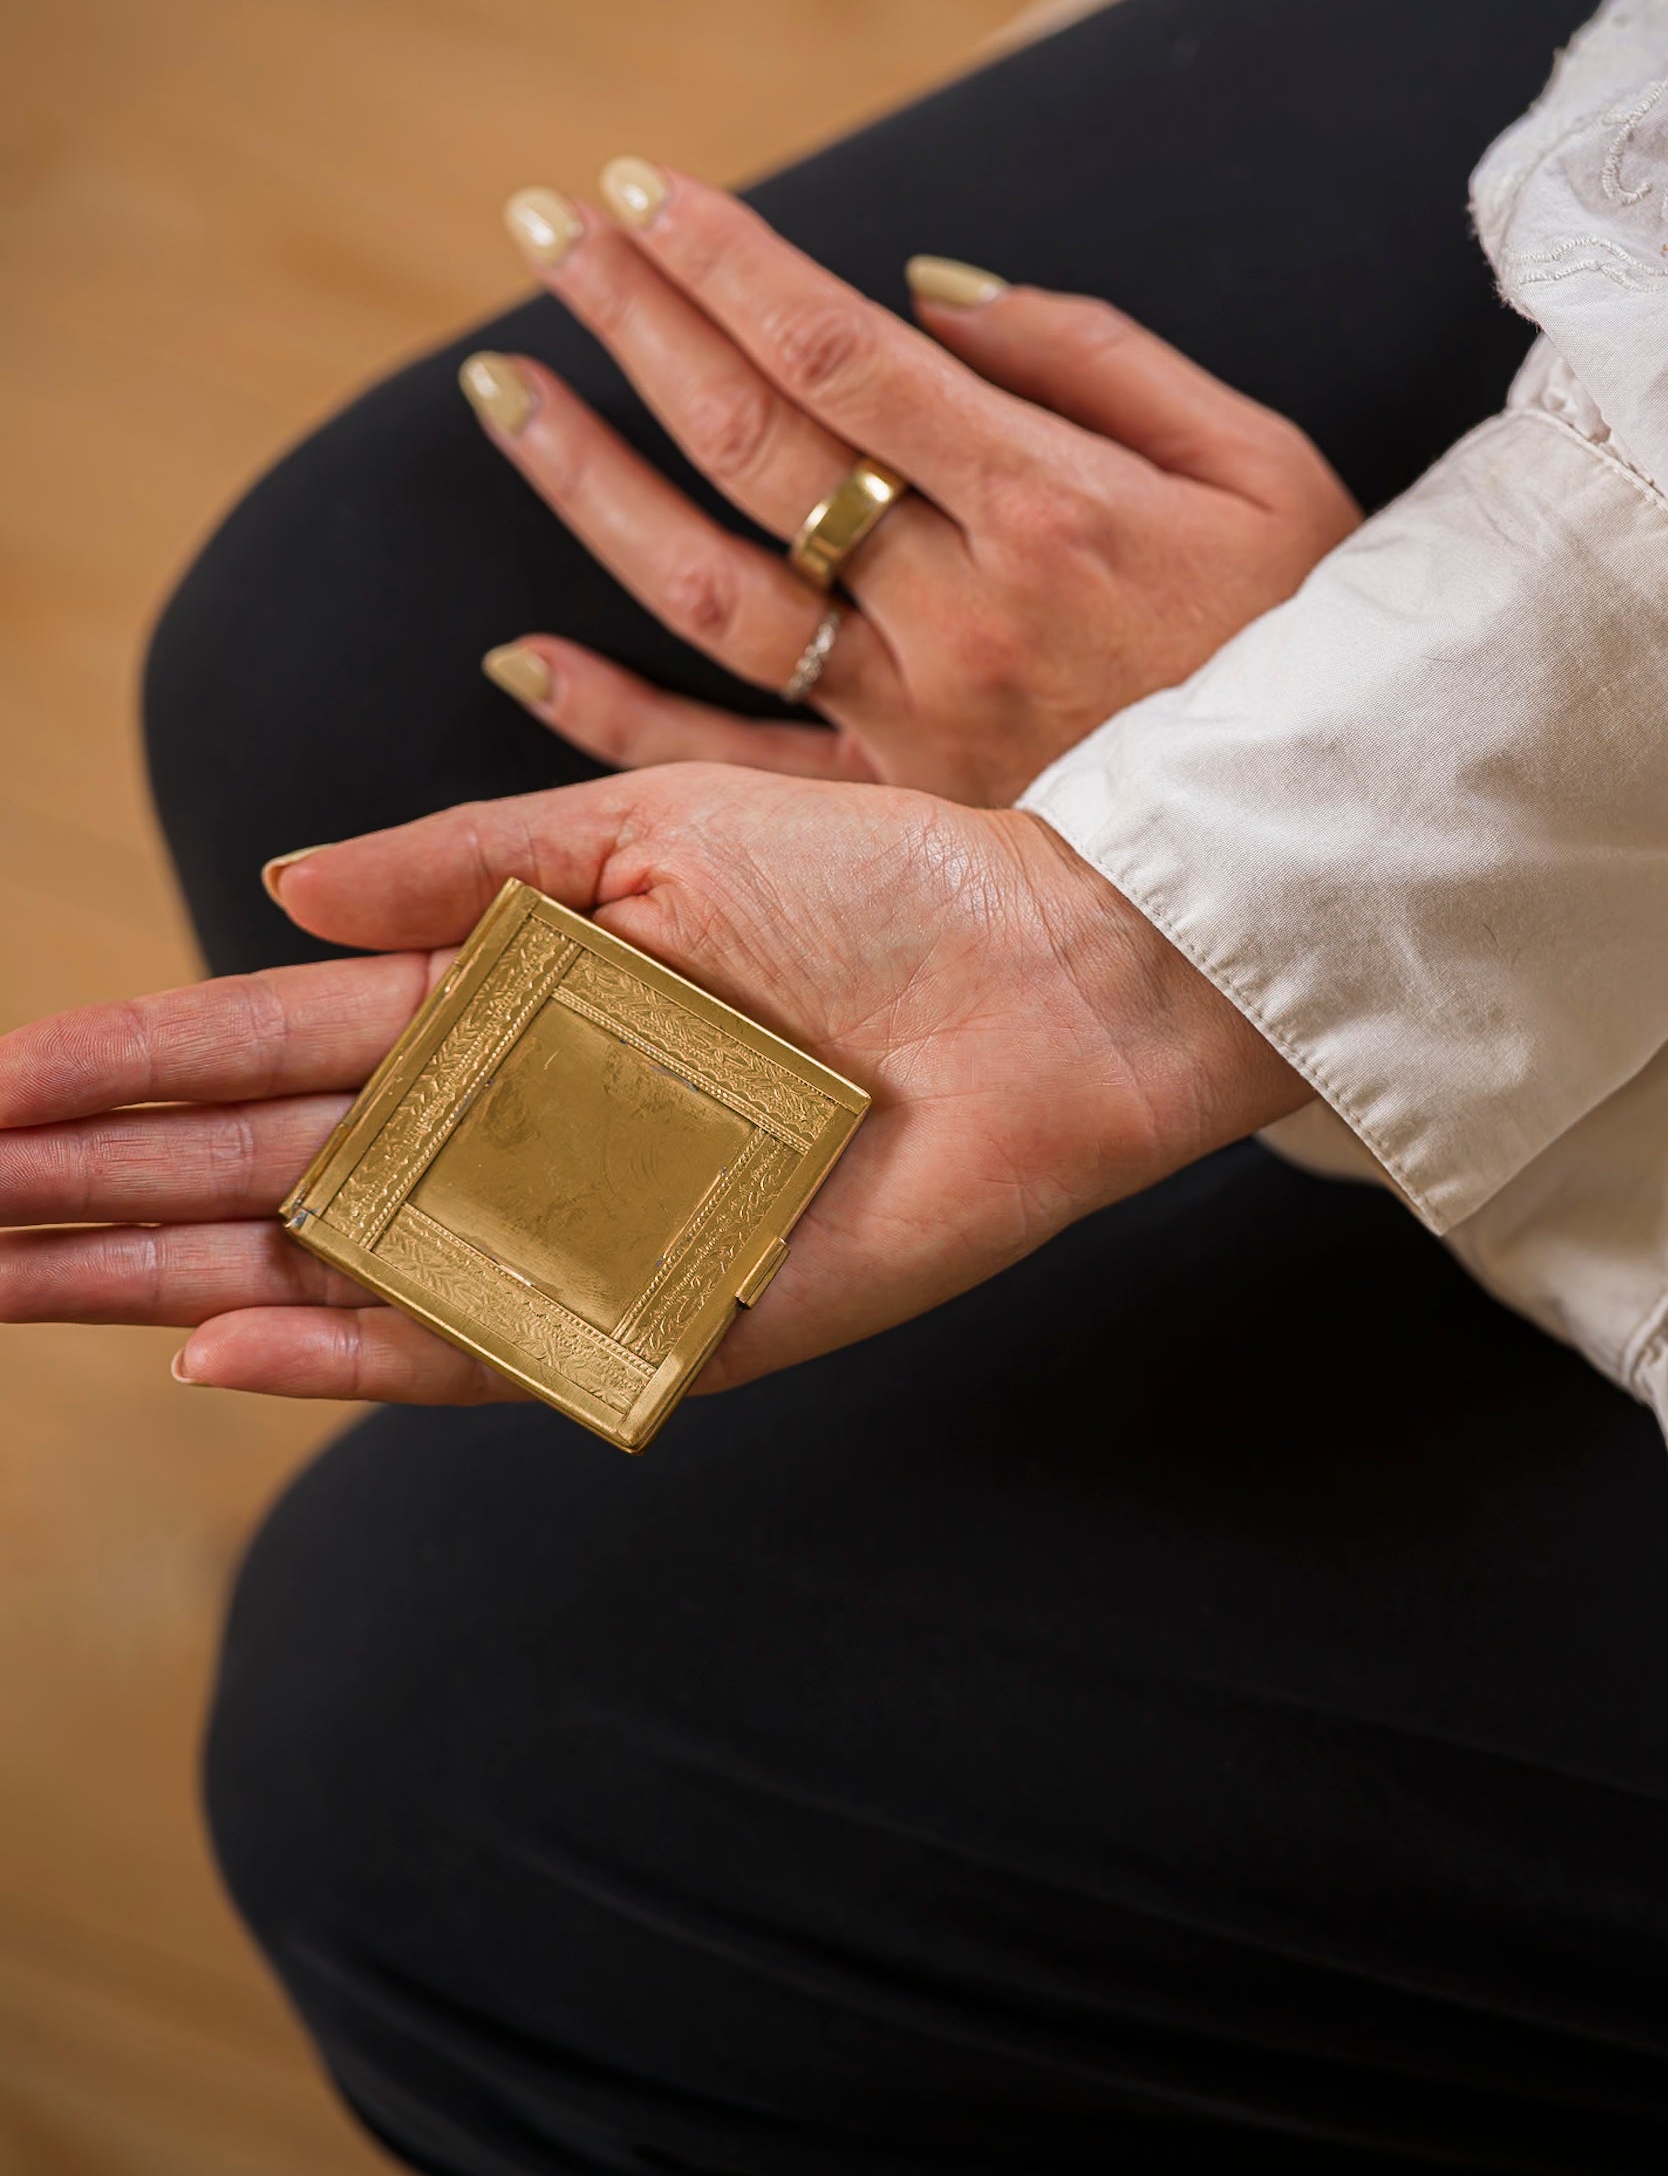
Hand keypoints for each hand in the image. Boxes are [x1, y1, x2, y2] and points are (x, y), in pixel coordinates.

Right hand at [0, 769, 1304, 1403]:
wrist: (1055, 979)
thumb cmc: (881, 889)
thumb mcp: (657, 830)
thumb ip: (466, 867)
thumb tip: (278, 878)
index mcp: (501, 1004)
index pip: (259, 1046)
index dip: (115, 1064)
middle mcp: (516, 1125)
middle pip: (252, 1171)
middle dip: (83, 1190)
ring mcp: (580, 1227)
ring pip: (329, 1264)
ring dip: (160, 1274)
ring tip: (3, 1269)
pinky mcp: (671, 1316)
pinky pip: (486, 1342)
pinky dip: (354, 1345)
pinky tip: (221, 1332)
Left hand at [468, 164, 1357, 803]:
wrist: (1337, 854)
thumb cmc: (1312, 639)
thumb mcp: (1261, 466)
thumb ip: (1098, 362)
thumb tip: (923, 294)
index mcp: (1049, 503)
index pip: (840, 353)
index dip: (726, 261)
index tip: (639, 187)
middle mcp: (957, 607)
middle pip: (755, 442)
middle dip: (636, 319)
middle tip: (543, 224)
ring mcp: (908, 718)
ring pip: (710, 587)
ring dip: (589, 482)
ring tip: (496, 387)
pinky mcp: (891, 812)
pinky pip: (727, 765)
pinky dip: (613, 716)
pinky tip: (517, 652)